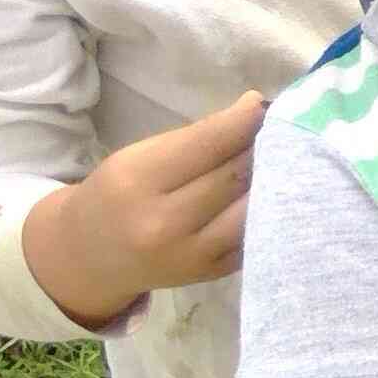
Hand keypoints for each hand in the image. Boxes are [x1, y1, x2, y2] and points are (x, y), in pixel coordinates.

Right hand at [23, 93, 265, 325]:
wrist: (91, 257)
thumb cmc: (118, 195)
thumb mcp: (138, 159)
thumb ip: (194, 141)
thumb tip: (254, 112)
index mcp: (137, 181)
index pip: (206, 145)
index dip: (242, 122)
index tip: (264, 105)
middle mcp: (165, 222)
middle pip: (234, 176)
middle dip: (263, 149)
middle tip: (283, 130)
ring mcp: (192, 253)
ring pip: (252, 208)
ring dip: (275, 181)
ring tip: (286, 161)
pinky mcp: (215, 273)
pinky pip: (255, 235)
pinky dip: (268, 212)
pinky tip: (278, 194)